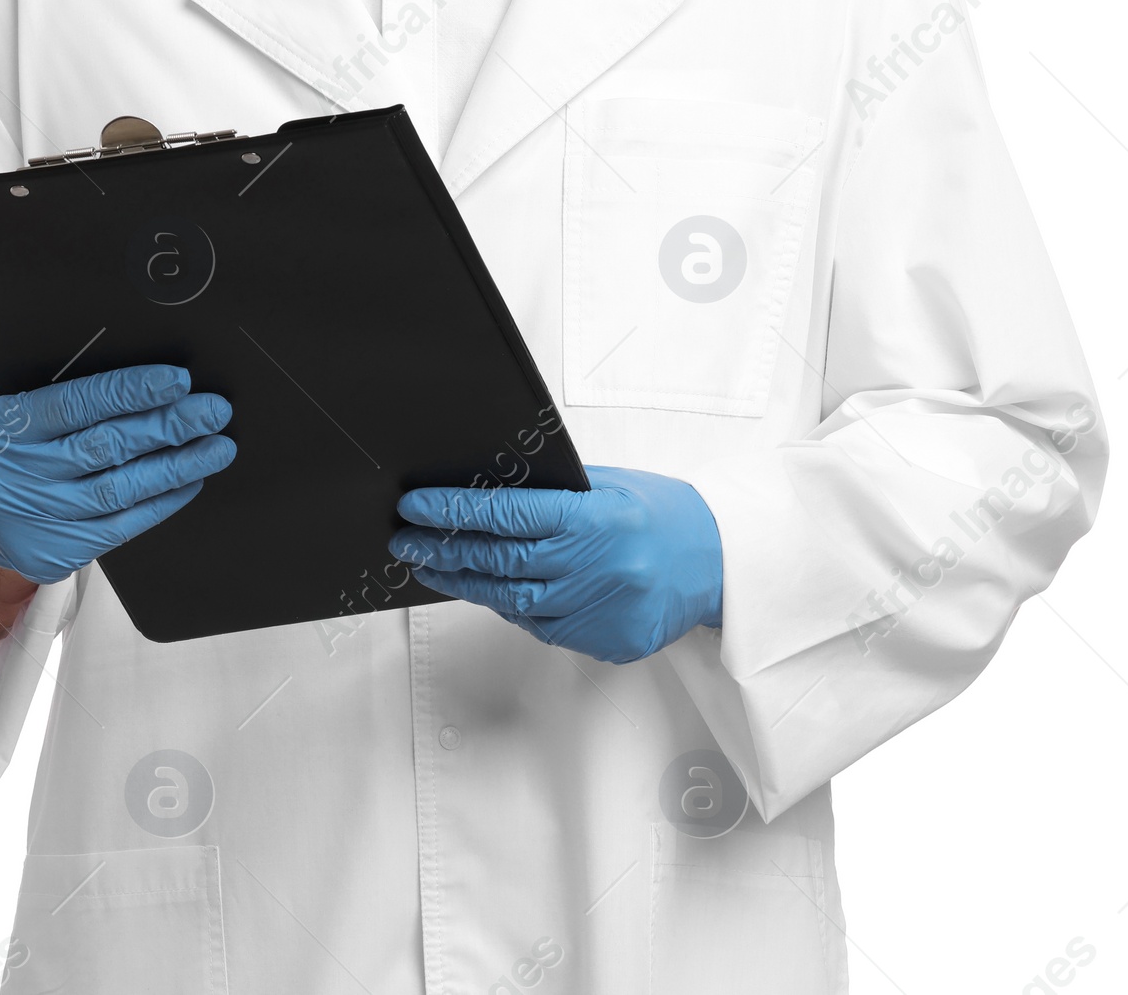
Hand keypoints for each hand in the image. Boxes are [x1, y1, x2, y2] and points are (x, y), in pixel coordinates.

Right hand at [0, 364, 235, 584]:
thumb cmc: (7, 443)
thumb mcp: (10, 404)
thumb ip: (59, 387)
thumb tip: (137, 370)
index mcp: (7, 426)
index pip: (78, 404)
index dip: (132, 391)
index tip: (178, 380)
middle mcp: (22, 473)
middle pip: (107, 446)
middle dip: (168, 426)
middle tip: (213, 411)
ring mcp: (40, 516)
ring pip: (120, 489)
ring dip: (176, 467)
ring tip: (216, 447)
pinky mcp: (58, 551)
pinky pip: (121, 527)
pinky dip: (160, 503)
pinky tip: (189, 482)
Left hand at [389, 464, 721, 663]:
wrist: (722, 564)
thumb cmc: (666, 514)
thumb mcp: (610, 485)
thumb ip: (555, 491)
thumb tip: (492, 488)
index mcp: (594, 520)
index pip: (505, 514)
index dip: (453, 510)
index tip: (415, 505)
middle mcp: (593, 569)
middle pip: (499, 561)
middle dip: (444, 548)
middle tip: (405, 540)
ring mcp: (597, 612)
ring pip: (512, 600)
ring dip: (466, 582)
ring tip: (431, 566)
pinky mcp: (604, 643)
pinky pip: (542, 626)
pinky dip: (510, 606)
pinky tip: (485, 589)